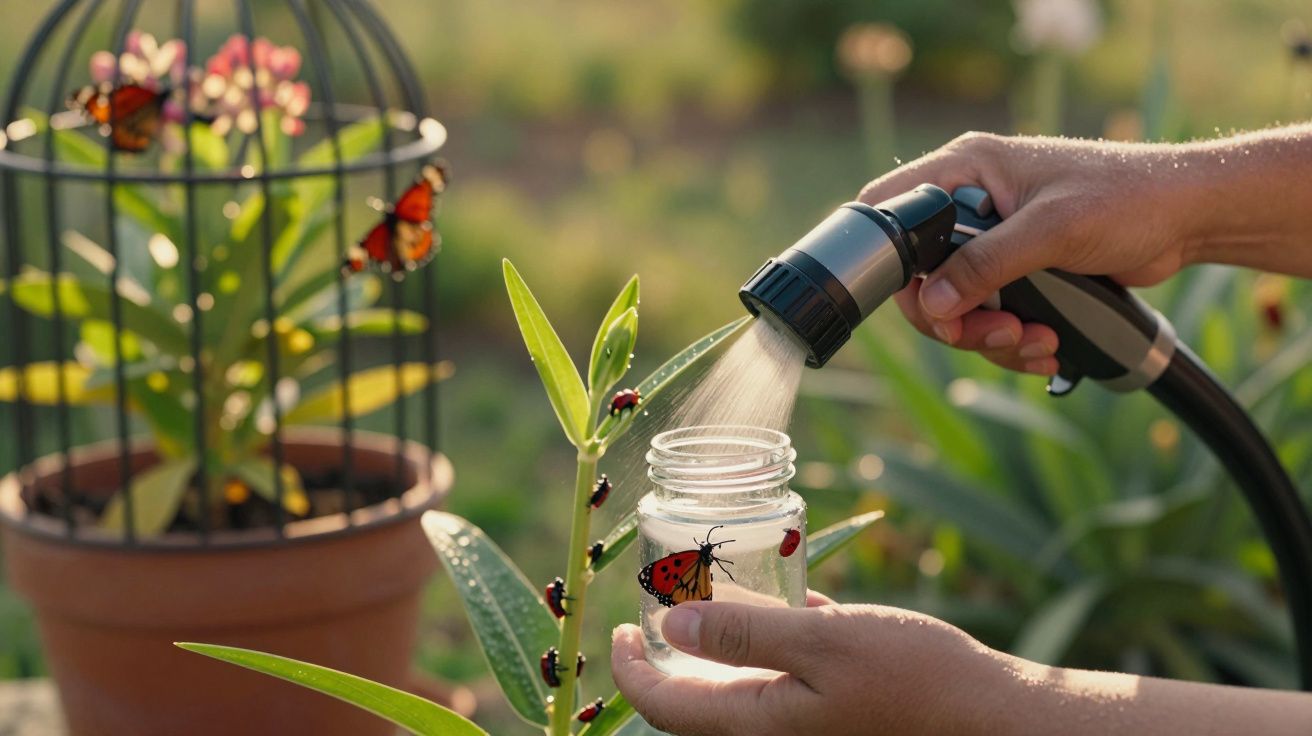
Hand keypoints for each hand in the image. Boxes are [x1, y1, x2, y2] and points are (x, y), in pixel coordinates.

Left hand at [610, 592, 1001, 735]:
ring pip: (741, 684)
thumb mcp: (823, 643)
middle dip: (670, 652)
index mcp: (760, 724)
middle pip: (696, 699)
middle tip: (662, 600)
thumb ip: (746, 635)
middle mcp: (775, 731)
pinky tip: (788, 593)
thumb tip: (671, 625)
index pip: (665, 707)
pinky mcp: (837, 707)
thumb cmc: (915, 679)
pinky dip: (773, 638)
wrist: (994, 716)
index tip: (619, 627)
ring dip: (721, 641)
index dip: (631, 670)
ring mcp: (806, 722)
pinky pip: (786, 674)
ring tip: (716, 587)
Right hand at [858, 132, 1199, 374]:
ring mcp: (992, 242)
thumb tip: (932, 303)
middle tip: (995, 334)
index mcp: (966, 169)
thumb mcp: (1052, 229)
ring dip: (991, 339)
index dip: (891, 261)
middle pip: (920, 278)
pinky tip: (1049, 346)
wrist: (1186, 218)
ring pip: (955, 307)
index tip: (927, 300)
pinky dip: (1013, 342)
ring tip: (1039, 343)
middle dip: (955, 319)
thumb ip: (986, 264)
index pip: (891, 211)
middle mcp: (970, 204)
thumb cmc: (1126, 197)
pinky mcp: (1016, 273)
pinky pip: (989, 319)